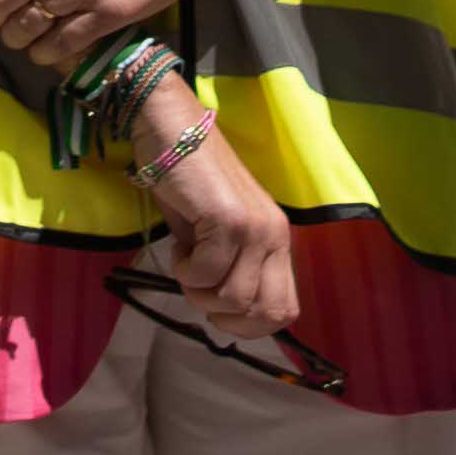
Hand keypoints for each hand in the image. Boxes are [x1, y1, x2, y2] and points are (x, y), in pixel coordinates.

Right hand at [135, 81, 297, 340]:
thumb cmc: (189, 180)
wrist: (171, 128)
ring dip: (198, 290)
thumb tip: (222, 309)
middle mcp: (275, 235)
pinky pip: (205, 273)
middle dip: (223, 315)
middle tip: (196, 285)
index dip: (249, 326)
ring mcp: (254, 227)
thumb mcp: (216, 233)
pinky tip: (178, 244)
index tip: (216, 310)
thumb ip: (229, 267)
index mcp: (277, 240)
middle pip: (264, 312)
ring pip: (233, 298)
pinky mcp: (228, 219)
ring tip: (185, 258)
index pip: (284, 310)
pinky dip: (183, 269)